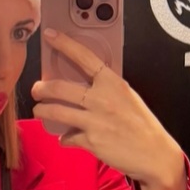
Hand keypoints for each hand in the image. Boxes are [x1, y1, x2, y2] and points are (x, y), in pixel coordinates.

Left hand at [31, 29, 185, 189]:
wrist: (154, 153)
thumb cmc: (141, 125)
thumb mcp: (127, 98)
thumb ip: (105, 90)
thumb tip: (82, 88)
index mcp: (113, 83)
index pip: (85, 57)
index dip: (65, 45)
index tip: (49, 35)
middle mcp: (102, 99)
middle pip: (60, 87)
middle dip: (41, 88)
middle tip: (36, 90)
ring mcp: (94, 120)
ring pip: (56, 112)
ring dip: (42, 111)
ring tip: (39, 111)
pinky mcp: (90, 141)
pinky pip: (67, 137)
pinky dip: (64, 139)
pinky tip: (65, 139)